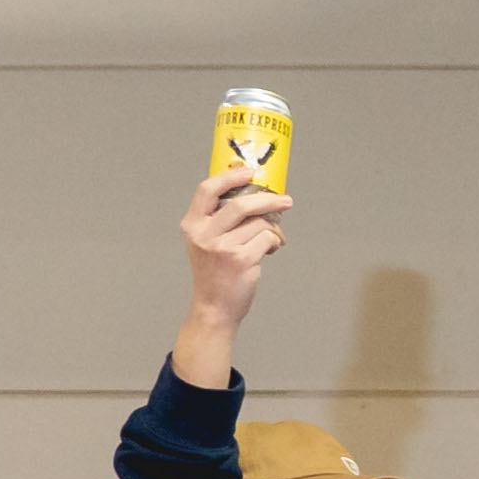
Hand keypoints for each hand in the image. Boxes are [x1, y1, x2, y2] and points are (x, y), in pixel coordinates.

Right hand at [182, 158, 287, 334]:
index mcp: (192, 225)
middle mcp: (204, 234)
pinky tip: (272, 249)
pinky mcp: (241, 260)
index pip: (207, 190)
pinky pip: (267, 239)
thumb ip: (220, 220)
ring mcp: (222, 247)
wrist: (214, 307)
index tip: (250, 171)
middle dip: (268, 200)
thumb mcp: (206, 242)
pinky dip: (275, 241)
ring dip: (274, 229)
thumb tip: (256, 196)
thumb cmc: (215, 272)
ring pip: (259, 223)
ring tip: (275, 239)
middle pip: (241, 204)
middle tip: (286, 201)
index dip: (230, 177)